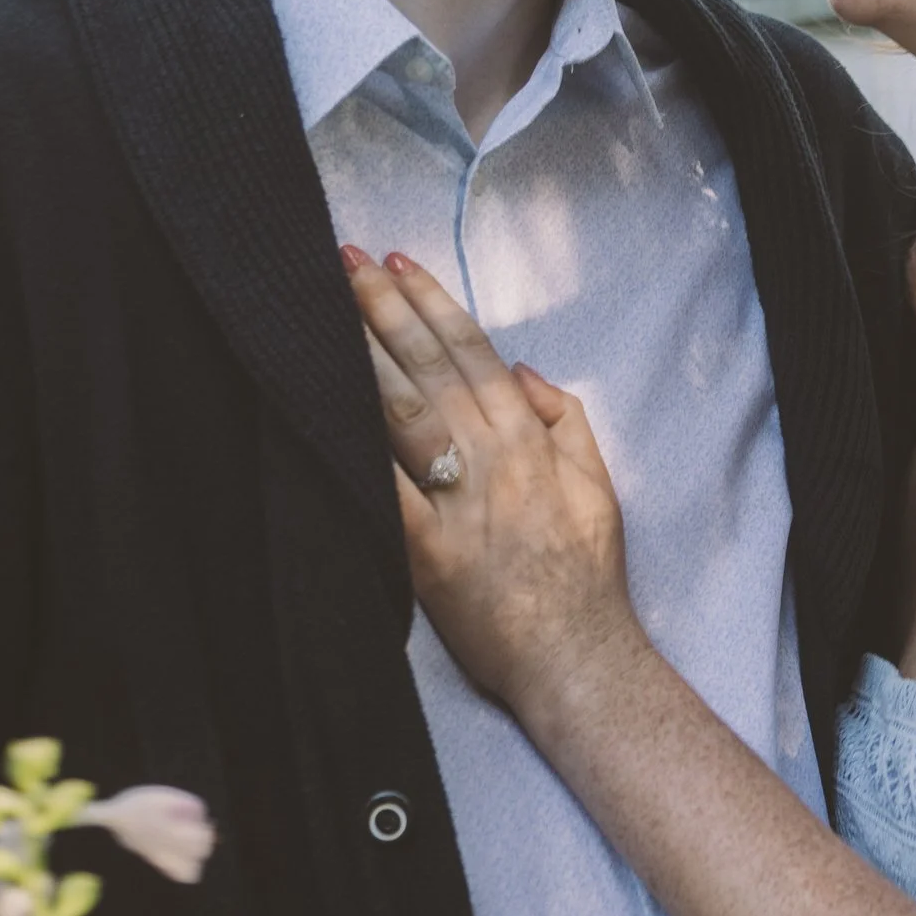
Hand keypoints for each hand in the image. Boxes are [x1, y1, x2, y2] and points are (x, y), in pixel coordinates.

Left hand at [344, 247, 637, 729]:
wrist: (575, 654)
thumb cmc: (586, 572)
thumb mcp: (598, 482)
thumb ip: (566, 419)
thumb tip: (523, 370)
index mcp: (529, 436)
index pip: (472, 351)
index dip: (432, 302)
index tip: (397, 261)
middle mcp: (492, 457)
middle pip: (428, 367)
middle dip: (384, 309)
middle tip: (345, 262)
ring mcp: (456, 503)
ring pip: (402, 412)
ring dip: (363, 355)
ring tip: (326, 309)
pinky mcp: (424, 552)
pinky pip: (381, 486)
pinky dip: (352, 444)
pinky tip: (317, 405)